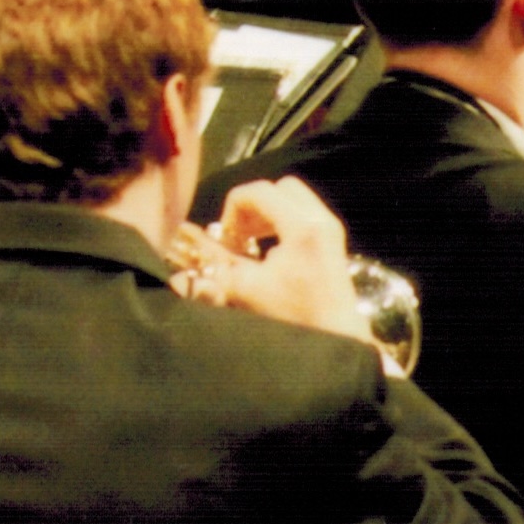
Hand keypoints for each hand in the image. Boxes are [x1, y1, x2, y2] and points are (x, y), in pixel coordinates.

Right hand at [195, 178, 368, 344]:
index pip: (259, 191)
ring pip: (293, 198)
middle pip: (280, 188)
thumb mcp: (245, 288)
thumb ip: (215, 263)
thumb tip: (185, 253)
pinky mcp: (333, 238)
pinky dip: (281, 222)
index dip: (232, 208)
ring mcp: (330, 227)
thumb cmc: (294, 314)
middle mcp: (321, 219)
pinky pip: (303, 213)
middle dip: (252, 206)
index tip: (225, 238)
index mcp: (302, 225)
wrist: (337, 335)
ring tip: (249, 243)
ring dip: (266, 213)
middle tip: (238, 236)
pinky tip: (268, 251)